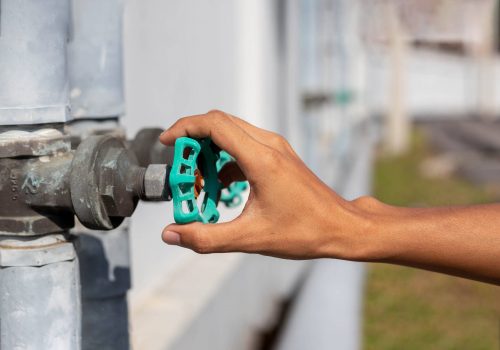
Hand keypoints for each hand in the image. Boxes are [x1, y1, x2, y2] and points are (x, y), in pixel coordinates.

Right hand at [159, 110, 370, 259]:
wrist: (341, 226)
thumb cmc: (304, 231)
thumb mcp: (250, 238)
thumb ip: (206, 237)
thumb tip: (171, 234)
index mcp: (261, 159)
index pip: (214, 125)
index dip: (185, 129)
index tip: (167, 143)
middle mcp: (269, 145)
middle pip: (220, 124)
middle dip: (193, 142)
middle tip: (181, 170)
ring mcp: (276, 148)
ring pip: (231, 133)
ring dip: (209, 151)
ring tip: (199, 183)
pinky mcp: (278, 156)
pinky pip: (243, 146)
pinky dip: (225, 160)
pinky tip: (221, 186)